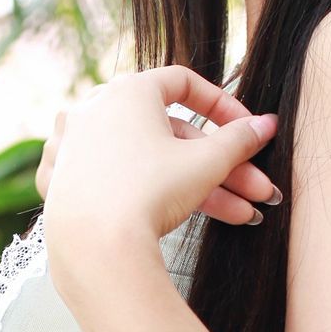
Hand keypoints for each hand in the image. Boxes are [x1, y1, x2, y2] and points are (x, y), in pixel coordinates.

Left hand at [38, 66, 281, 269]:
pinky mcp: (63, 180)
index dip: (223, 106)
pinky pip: (115, 179)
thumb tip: (267, 124)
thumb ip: (240, 139)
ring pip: (149, 161)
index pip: (184, 83)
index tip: (246, 131)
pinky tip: (182, 214)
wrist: (95, 248)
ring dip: (199, 186)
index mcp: (127, 91)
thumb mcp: (205, 163)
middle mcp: (95, 109)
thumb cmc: (149, 194)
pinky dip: (150, 194)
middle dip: (221, 165)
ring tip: (240, 215)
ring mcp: (75, 146)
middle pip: (172, 133)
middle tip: (255, 190)